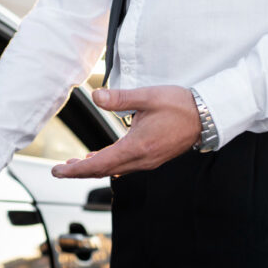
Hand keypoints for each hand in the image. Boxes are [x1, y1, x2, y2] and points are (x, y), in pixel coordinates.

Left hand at [51, 86, 201, 178]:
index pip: (98, 165)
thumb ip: (120, 99)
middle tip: (60, 170)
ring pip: (112, 170)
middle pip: (102, 171)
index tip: (58, 171)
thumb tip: (96, 96)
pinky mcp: (151, 159)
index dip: (75, 170)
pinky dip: (108, 164)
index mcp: (136, 147)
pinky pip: (124, 166)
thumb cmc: (181, 105)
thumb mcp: (148, 97)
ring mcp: (146, 162)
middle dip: (78, 172)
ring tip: (74, 164)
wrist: (210, 116)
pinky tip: (99, 157)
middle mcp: (140, 160)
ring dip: (92, 168)